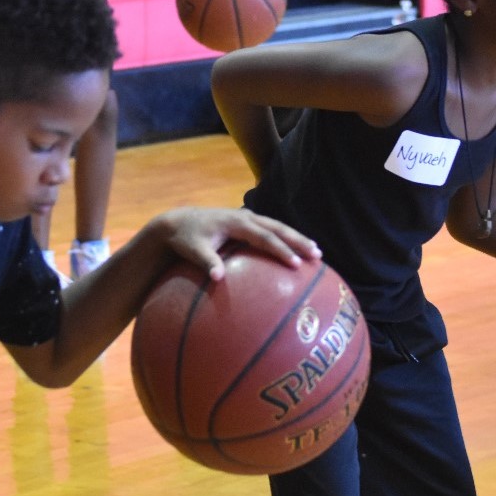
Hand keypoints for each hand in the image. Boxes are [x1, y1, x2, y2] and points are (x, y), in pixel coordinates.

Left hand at [152, 208, 319, 281]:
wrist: (178, 222)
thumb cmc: (186, 239)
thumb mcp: (193, 250)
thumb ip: (207, 262)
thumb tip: (218, 278)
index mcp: (236, 222)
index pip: (264, 237)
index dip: (281, 249)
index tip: (296, 263)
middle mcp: (246, 216)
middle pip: (278, 228)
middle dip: (298, 241)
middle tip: (317, 254)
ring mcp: (247, 217)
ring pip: (277, 226)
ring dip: (296, 238)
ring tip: (315, 251)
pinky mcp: (247, 222)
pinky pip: (271, 229)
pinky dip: (285, 238)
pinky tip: (296, 250)